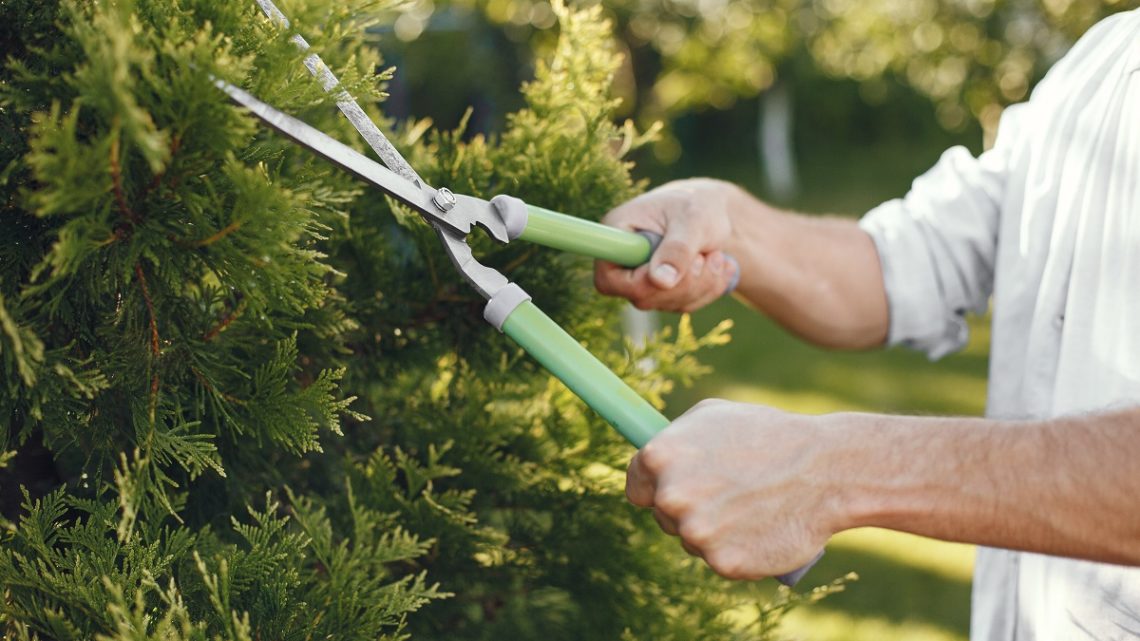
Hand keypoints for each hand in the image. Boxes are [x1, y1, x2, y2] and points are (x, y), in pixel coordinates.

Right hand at [595, 178, 739, 311]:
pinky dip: (709, 288)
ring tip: (715, 254)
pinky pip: (685, 305)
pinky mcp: (662, 291)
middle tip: (704, 255)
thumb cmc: (698, 205)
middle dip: (684, 282)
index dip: (639, 283)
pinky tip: (719, 265)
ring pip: (668, 303)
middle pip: (642, 296)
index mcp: (617, 233)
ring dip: (702, 284)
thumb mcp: (692, 219)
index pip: (608, 278)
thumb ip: (677, 249)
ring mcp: (642, 279)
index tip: (670, 270)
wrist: (713, 210)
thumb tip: (662, 282)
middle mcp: (623, 261)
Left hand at [626, 399, 837, 579]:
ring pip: (692, 540)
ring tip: (749, 507)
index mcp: (660, 457)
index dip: (655, 488)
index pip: (636, 487)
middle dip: (687, 508)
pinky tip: (758, 529)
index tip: (676, 488)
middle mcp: (671, 497)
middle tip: (727, 494)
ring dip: (713, 531)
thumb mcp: (713, 415)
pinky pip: (720, 560)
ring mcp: (696, 533)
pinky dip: (737, 551)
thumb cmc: (769, 435)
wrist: (824, 470)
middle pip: (663, 515)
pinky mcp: (723, 563)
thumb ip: (675, 438)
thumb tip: (651, 456)